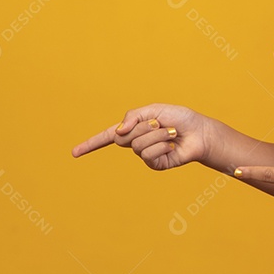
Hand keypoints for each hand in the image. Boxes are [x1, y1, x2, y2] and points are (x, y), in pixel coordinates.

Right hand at [71, 103, 210, 171]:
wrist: (199, 131)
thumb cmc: (179, 118)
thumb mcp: (154, 109)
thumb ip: (133, 116)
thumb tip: (118, 131)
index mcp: (133, 129)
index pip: (107, 137)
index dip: (90, 144)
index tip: (73, 153)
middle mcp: (136, 143)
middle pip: (124, 137)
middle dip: (143, 126)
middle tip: (160, 122)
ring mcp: (145, 155)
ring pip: (138, 145)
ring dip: (156, 135)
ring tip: (170, 132)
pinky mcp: (155, 164)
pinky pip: (148, 155)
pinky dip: (161, 145)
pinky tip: (172, 143)